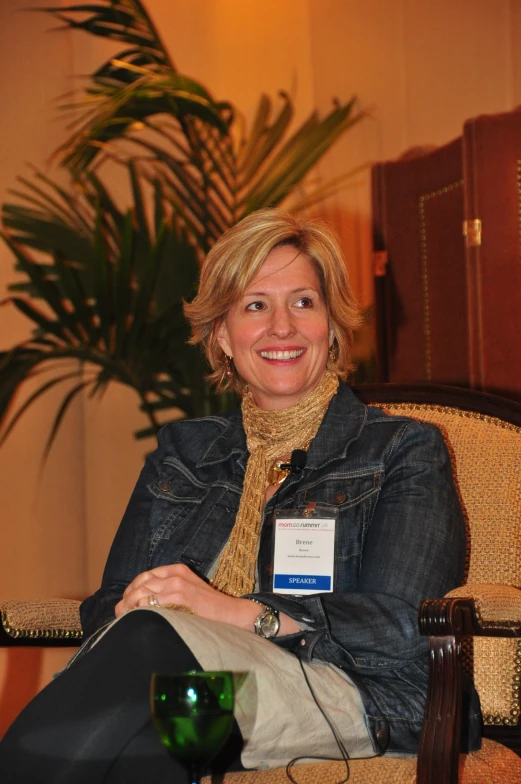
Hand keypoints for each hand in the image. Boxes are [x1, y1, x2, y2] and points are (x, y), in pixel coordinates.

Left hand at [115, 563, 253, 628]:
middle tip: (120, 613)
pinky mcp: (180, 599)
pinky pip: (151, 605)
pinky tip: (140, 620)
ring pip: (142, 594)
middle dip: (126, 600)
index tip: (125, 602)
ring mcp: (177, 587)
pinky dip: (141, 612)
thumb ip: (169, 589)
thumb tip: (142, 601)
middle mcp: (175, 575)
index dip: (131, 590)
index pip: (144, 576)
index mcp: (176, 569)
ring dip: (130, 607)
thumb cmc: (209, 607)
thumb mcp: (189, 588)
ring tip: (126, 619)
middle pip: (140, 584)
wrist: (231, 614)